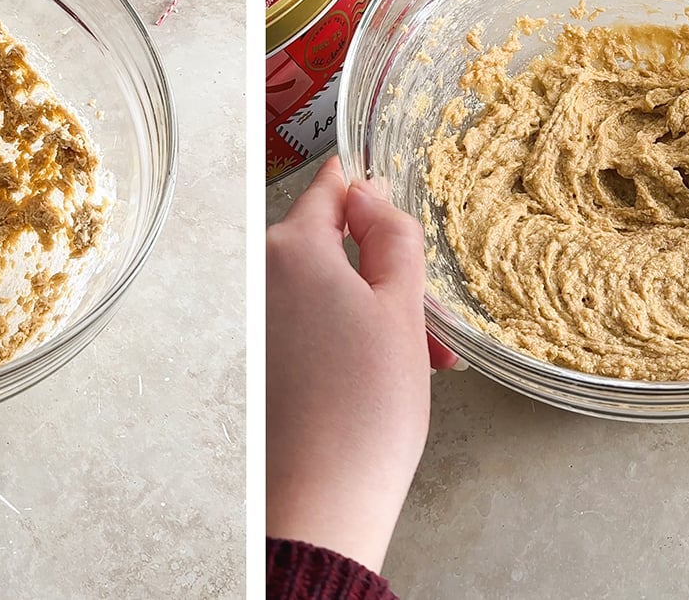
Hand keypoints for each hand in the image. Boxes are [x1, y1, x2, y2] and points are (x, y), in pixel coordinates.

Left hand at [265, 157, 456, 571]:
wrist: (322, 499)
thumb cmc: (367, 406)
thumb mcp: (402, 307)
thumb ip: (392, 236)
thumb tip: (371, 193)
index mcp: (292, 249)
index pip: (332, 188)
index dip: (372, 192)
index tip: (395, 200)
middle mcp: (262, 278)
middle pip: (334, 246)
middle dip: (388, 274)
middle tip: (430, 320)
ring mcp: (258, 322)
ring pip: (330, 292)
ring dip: (379, 315)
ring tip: (422, 364)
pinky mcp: (260, 360)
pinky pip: (313, 327)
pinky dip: (352, 341)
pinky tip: (388, 380)